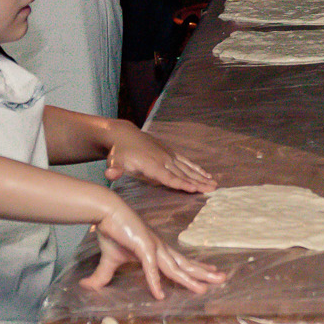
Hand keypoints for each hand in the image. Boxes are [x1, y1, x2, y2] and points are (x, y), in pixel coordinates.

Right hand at [83, 202, 225, 298]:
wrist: (105, 212)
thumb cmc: (112, 231)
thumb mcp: (108, 260)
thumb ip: (103, 276)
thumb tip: (86, 286)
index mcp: (157, 250)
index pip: (180, 262)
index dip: (196, 269)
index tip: (211, 274)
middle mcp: (160, 249)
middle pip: (184, 265)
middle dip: (203, 273)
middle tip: (222, 280)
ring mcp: (153, 247)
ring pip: (174, 268)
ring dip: (189, 279)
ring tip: (204, 288)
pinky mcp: (142, 246)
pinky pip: (150, 268)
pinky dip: (155, 281)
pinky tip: (160, 294)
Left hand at [103, 125, 217, 192]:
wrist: (123, 134)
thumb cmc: (119, 152)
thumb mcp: (113, 161)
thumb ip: (113, 169)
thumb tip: (109, 174)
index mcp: (151, 164)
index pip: (169, 177)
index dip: (182, 184)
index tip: (195, 189)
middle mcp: (163, 159)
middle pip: (183, 174)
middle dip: (198, 182)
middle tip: (213, 189)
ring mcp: (168, 155)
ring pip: (188, 168)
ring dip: (201, 176)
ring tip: (214, 184)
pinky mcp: (170, 152)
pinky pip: (186, 161)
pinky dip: (197, 168)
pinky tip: (206, 174)